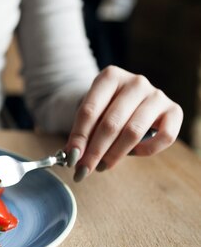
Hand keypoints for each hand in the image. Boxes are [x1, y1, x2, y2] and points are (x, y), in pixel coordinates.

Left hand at [65, 65, 182, 181]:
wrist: (129, 97)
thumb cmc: (106, 107)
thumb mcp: (91, 113)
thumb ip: (82, 132)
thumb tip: (73, 156)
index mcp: (110, 76)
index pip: (89, 111)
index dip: (79, 137)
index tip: (71, 158)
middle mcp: (136, 82)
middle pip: (110, 123)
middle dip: (94, 151)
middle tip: (84, 170)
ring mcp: (157, 95)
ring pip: (133, 132)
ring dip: (114, 154)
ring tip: (102, 166)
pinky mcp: (174, 110)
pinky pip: (164, 137)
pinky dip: (146, 150)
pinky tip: (132, 153)